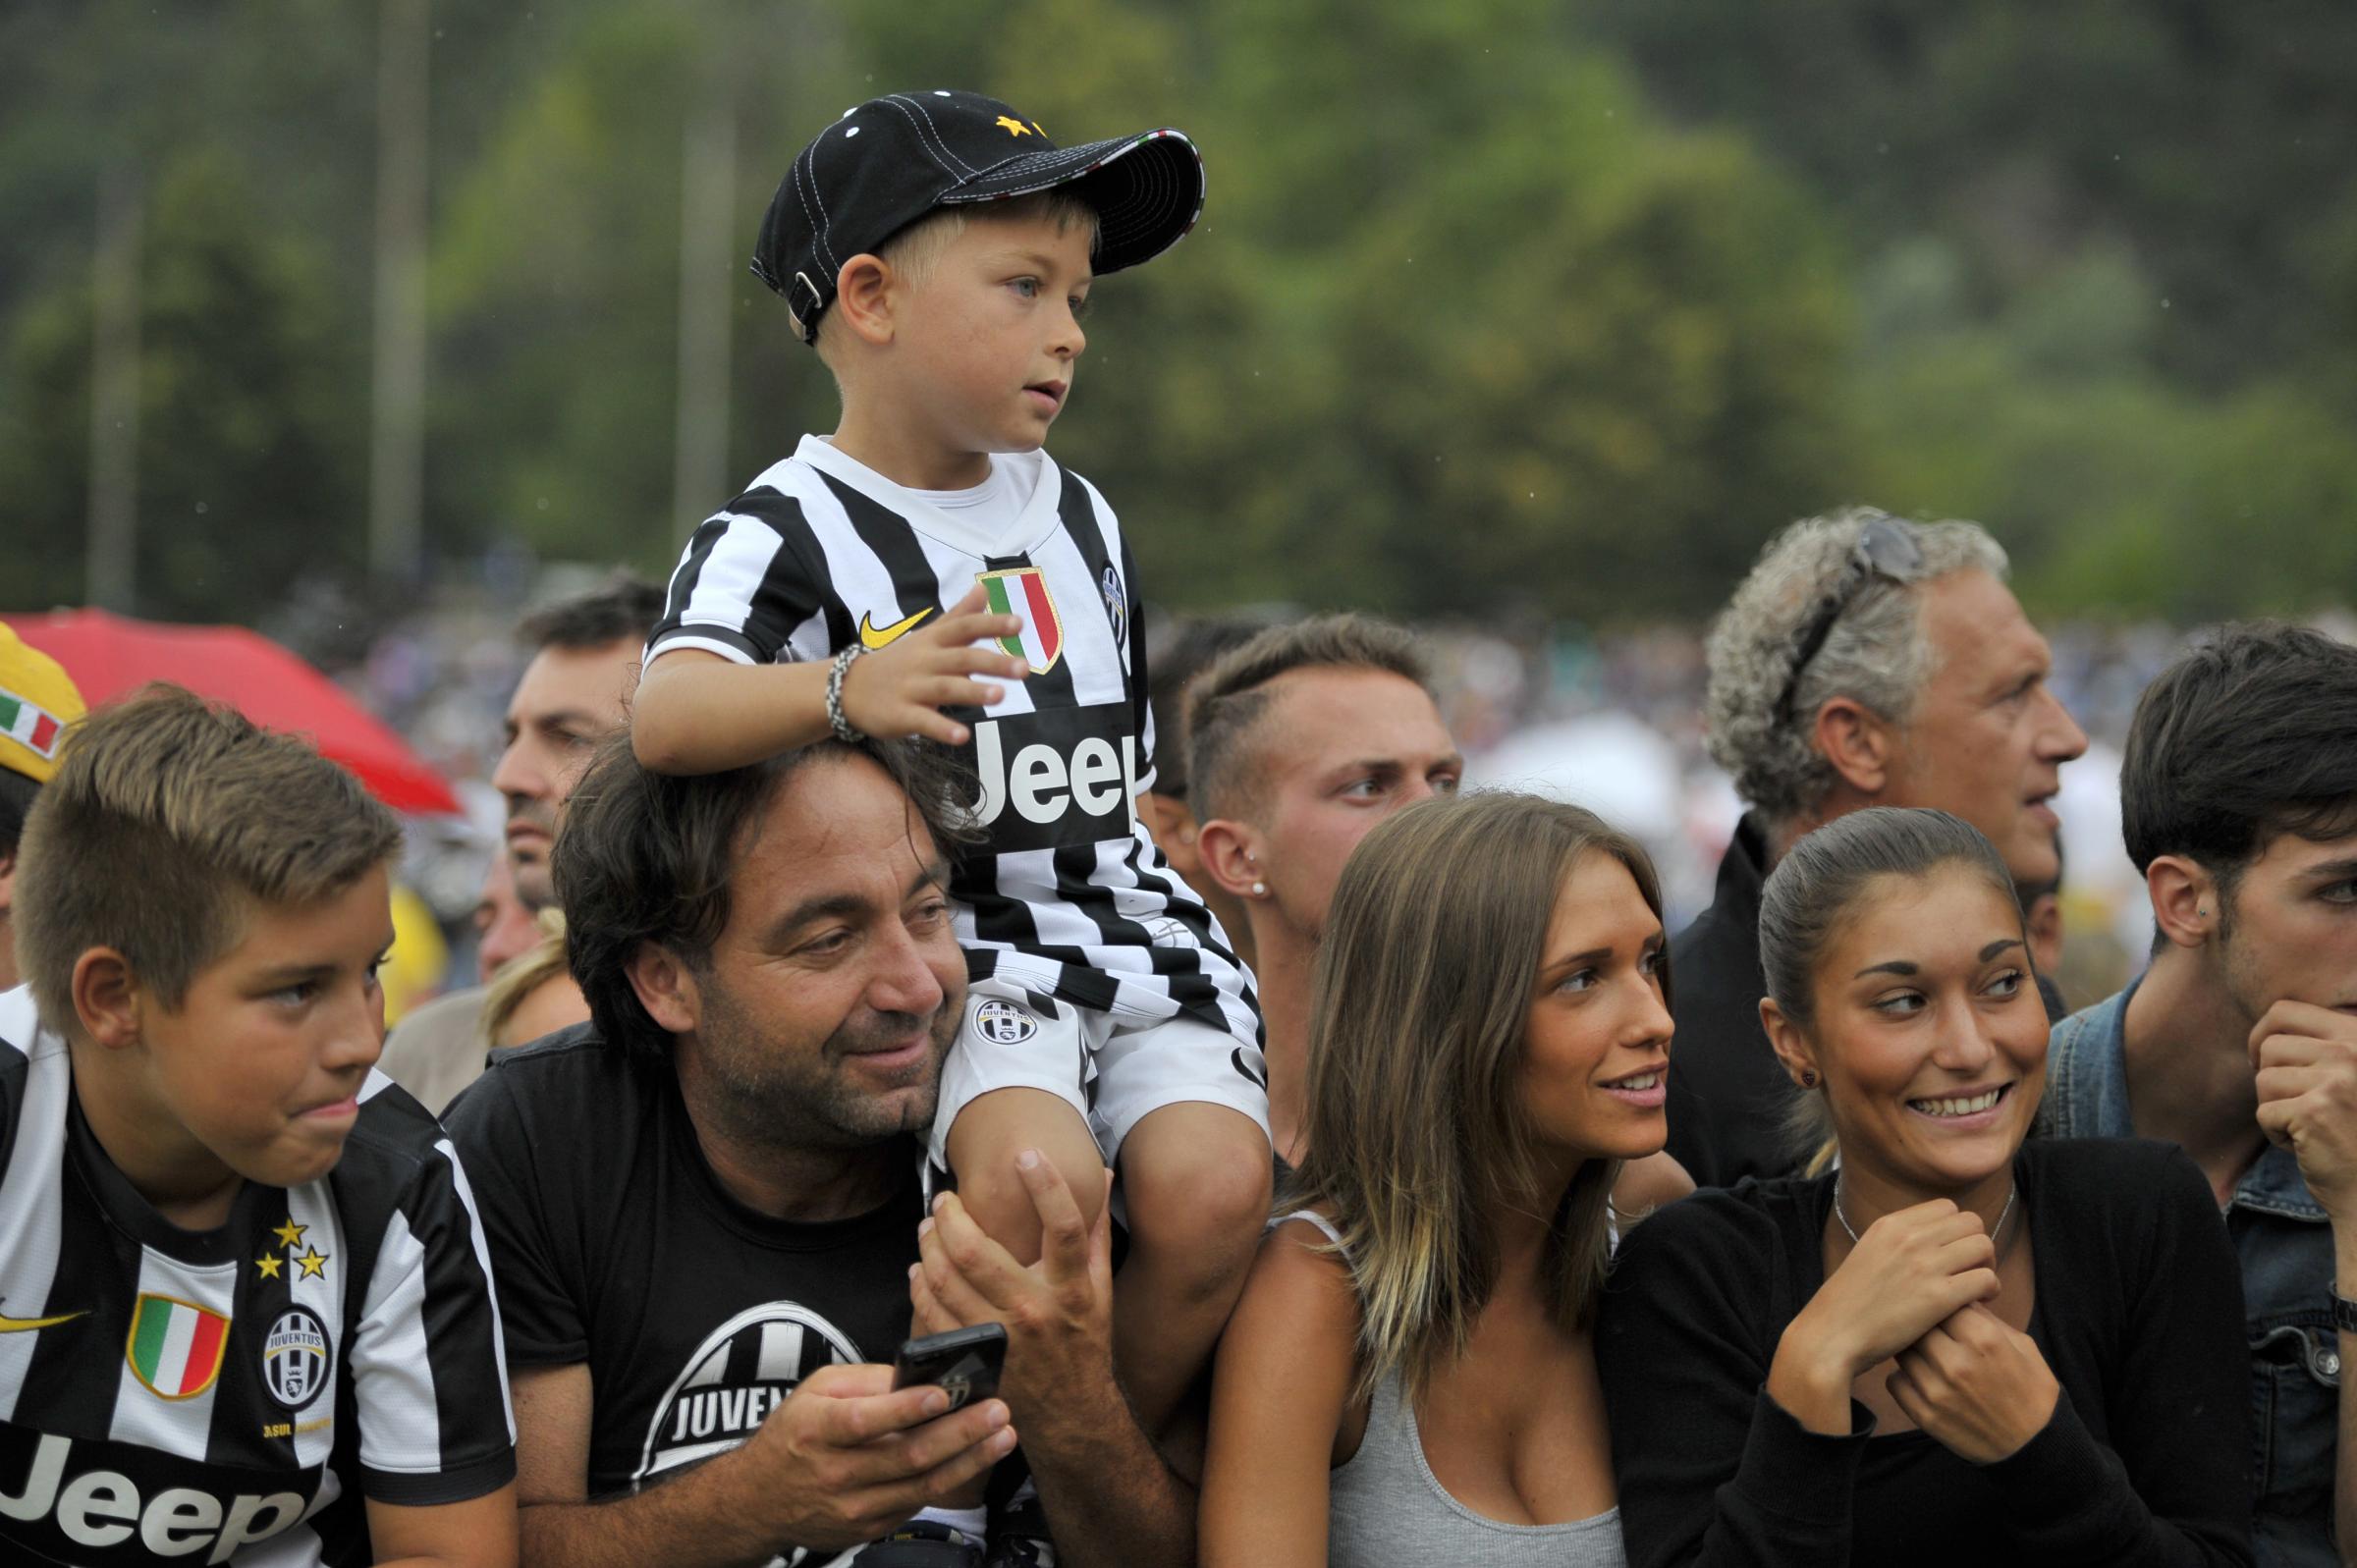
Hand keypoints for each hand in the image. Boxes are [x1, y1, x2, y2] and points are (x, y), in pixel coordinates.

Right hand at [738, 1361, 1015, 1550]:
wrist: (758, 1501)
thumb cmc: (796, 1433)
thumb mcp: (817, 1391)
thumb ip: (867, 1380)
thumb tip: (920, 1374)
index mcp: (818, 1429)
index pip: (866, 1420)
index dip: (907, 1409)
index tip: (945, 1393)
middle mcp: (835, 1472)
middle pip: (907, 1456)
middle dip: (960, 1432)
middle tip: (998, 1411)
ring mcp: (852, 1507)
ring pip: (922, 1485)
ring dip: (970, 1460)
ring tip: (1003, 1436)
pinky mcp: (868, 1529)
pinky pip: (917, 1502)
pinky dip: (951, 1480)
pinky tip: (975, 1458)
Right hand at [839, 585, 1029, 745]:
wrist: (848, 688)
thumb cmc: (899, 661)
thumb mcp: (927, 635)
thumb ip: (959, 616)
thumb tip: (985, 589)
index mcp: (933, 641)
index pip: (964, 627)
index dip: (991, 624)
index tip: (1019, 623)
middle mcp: (924, 661)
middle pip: (962, 658)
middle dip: (994, 663)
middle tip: (1025, 669)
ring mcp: (911, 688)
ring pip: (946, 688)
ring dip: (973, 691)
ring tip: (1001, 696)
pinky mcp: (901, 715)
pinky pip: (923, 722)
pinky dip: (942, 729)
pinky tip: (963, 736)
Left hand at [910, 1153, 1116, 1418]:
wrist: (1071, 1415)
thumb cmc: (1085, 1344)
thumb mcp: (1101, 1289)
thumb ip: (1097, 1229)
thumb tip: (1102, 1173)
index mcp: (1072, 1288)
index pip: (1064, 1227)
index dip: (1046, 1185)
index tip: (1025, 1154)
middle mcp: (1034, 1311)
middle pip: (978, 1251)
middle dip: (950, 1215)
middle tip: (944, 1199)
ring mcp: (998, 1338)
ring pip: (945, 1280)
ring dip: (928, 1246)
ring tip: (928, 1228)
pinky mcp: (972, 1359)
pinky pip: (931, 1314)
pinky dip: (920, 1286)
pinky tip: (920, 1270)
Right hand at [1787, 1199, 1999, 1383]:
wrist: (1832, 1334)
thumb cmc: (1851, 1302)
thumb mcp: (1868, 1253)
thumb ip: (1899, 1241)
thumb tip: (1933, 1238)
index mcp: (1891, 1224)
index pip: (1947, 1208)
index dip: (1957, 1230)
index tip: (1953, 1253)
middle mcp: (1909, 1237)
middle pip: (1971, 1222)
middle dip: (1976, 1246)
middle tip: (1970, 1271)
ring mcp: (1924, 1265)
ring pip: (1983, 1246)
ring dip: (1986, 1266)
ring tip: (1977, 1288)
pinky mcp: (1938, 1297)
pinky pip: (1985, 1278)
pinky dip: (1990, 1290)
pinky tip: (1978, 1303)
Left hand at [1887, 1303, 2059, 1462]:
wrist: (2037, 1446)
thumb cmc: (2032, 1390)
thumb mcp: (2022, 1345)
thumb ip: (1986, 1318)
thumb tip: (1957, 1296)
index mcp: (1984, 1339)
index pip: (1943, 1301)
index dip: (1943, 1304)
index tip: (1946, 1310)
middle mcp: (1957, 1363)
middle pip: (1917, 1324)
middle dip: (1924, 1325)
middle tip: (1933, 1333)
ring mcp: (1938, 1391)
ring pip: (1902, 1352)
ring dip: (1912, 1351)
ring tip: (1929, 1357)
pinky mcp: (1926, 1416)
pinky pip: (1894, 1382)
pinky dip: (1904, 1378)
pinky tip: (1922, 1380)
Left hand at [2252, 1000, 2356, 1219]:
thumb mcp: (2351, 1073)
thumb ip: (2323, 1045)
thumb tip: (2263, 1029)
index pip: (2285, 1011)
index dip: (2262, 1035)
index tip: (2261, 1060)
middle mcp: (2353, 1053)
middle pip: (2270, 1047)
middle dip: (2271, 1080)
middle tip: (2293, 1105)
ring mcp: (2337, 1081)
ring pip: (2264, 1080)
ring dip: (2276, 1108)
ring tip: (2308, 1126)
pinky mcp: (2316, 1112)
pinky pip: (2264, 1113)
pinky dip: (2277, 1134)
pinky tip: (2308, 1144)